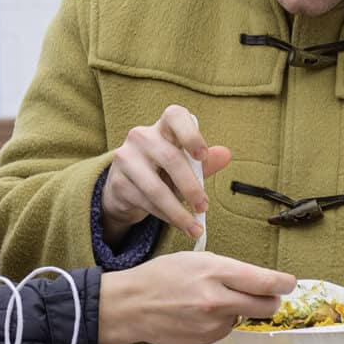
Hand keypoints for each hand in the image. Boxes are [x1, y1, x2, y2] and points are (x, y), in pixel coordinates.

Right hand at [96, 252, 295, 343]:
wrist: (132, 305)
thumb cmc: (161, 277)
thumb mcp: (195, 260)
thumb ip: (228, 270)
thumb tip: (257, 280)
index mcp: (216, 272)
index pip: (265, 282)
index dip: (284, 283)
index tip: (288, 282)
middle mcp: (218, 300)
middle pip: (267, 306)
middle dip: (270, 300)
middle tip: (262, 294)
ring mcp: (213, 323)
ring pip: (245, 318)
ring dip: (238, 310)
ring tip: (210, 301)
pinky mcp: (207, 339)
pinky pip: (226, 329)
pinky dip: (220, 322)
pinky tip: (199, 314)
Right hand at [99, 105, 231, 245]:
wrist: (126, 188)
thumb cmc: (162, 171)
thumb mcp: (185, 166)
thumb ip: (204, 162)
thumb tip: (226, 155)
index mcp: (162, 127)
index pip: (175, 116)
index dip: (191, 134)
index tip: (203, 155)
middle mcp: (141, 137)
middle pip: (170, 159)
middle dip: (190, 187)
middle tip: (204, 206)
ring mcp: (126, 159)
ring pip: (156, 188)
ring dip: (178, 211)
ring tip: (194, 227)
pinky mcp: (118, 183)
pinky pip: (146, 203)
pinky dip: (166, 217)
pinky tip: (178, 224)